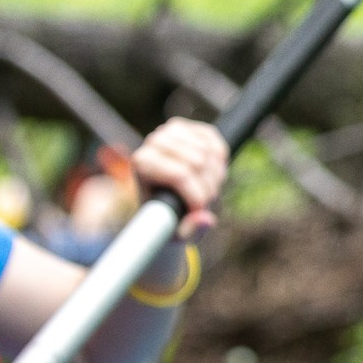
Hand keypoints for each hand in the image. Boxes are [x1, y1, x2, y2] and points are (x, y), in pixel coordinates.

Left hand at [131, 116, 227, 238]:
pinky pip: (217, 145)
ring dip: (215, 178)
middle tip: (204, 202)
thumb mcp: (175, 234)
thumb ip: (190, 230)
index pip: (180, 175)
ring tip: (206, 190)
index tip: (199, 212)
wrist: (164, 202)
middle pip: (198, 163)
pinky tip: (212, 175)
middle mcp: (154, 141)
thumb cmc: (166, 220)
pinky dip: (221, 164)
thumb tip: (206, 219)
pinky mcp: (191, 128)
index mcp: (142, 163)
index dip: (197, 196)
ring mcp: (172, 131)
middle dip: (208, 188)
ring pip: (209, 154)